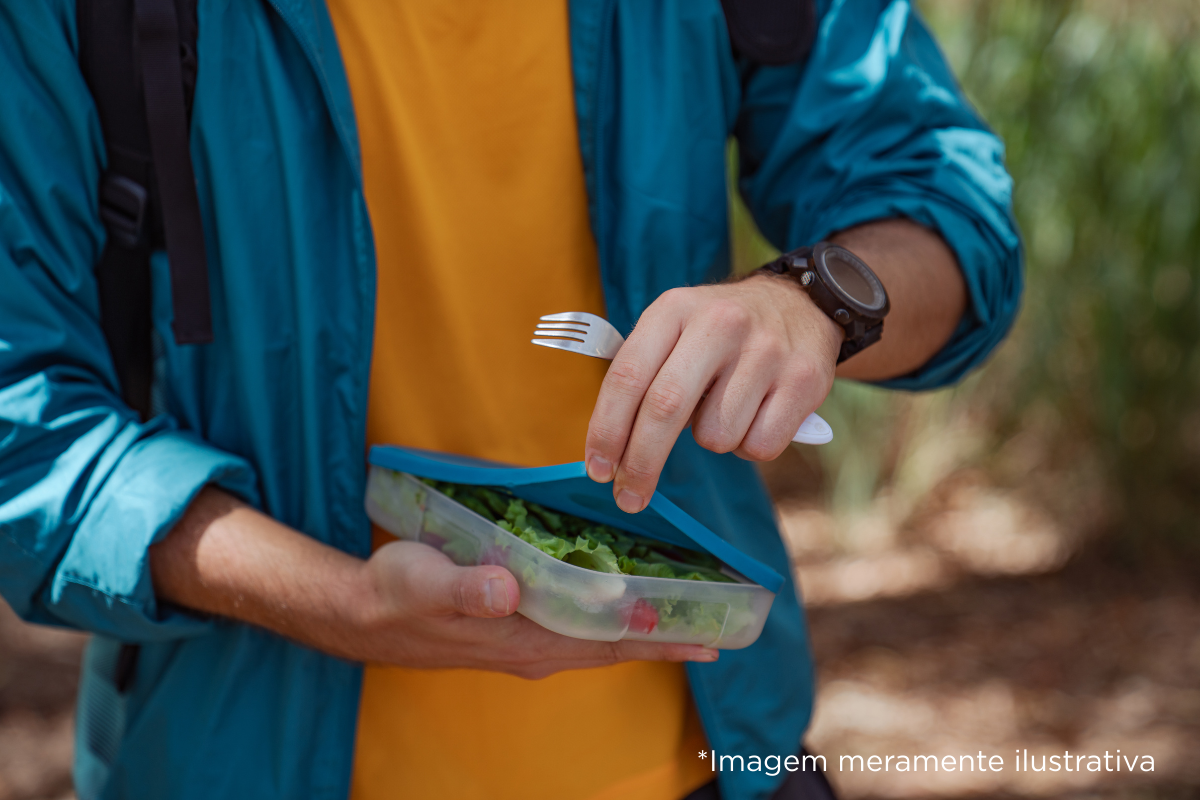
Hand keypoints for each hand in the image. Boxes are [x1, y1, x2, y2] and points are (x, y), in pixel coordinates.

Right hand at [351, 540, 715, 677]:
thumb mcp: (426, 584)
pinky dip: (606, 615)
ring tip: (684, 614)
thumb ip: (466, 588)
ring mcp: (525, 641)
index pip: (607, 643)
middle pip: (614, 646)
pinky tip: (617, 598)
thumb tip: (507, 589)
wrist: (362, 614)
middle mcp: (534, 648)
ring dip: (641, 629)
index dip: (657, 640)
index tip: (707, 637)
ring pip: (597, 639)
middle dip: (666, 638)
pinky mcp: (514, 627)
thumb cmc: (398, 595)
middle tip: (718, 626)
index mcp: (524, 639)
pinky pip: (575, 627)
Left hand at [584, 273, 841, 512]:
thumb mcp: (675, 328)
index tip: (597, 469)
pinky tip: (757, 415)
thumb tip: (608, 450)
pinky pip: (759, 447)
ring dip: (712, 440)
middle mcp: (720, 324)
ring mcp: (765, 351)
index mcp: (675, 309)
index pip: (627, 375)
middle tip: (628, 497)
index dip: (607, 429)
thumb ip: (641, 374)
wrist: (800, 305)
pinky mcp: (804, 380)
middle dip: (641, 462)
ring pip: (715, 436)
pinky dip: (750, 444)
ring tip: (726, 410)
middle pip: (665, 408)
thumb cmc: (720, 334)